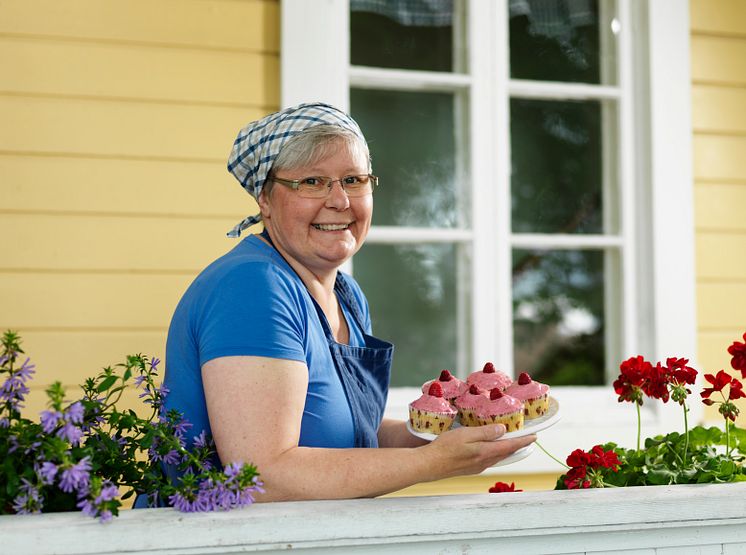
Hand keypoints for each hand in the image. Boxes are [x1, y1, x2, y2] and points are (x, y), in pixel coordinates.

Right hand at [422, 424, 536, 479]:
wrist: (430, 465)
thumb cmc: (445, 447)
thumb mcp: (466, 434)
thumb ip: (485, 432)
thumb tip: (503, 430)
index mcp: (486, 452)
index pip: (510, 446)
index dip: (523, 441)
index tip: (534, 437)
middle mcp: (484, 462)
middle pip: (506, 453)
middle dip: (517, 446)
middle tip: (525, 438)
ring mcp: (477, 467)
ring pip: (497, 458)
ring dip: (506, 450)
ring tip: (511, 442)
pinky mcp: (470, 469)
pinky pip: (488, 460)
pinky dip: (495, 453)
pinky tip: (491, 449)